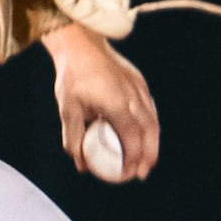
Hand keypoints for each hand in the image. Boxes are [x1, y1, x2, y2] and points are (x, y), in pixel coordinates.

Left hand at [45, 24, 159, 180]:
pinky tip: (143, 136)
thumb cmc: (72, 78)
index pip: (131, 139)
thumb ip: (74, 138)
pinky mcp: (140, 82)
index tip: (128, 174)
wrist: (81, 45)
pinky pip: (149, 109)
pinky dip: (149, 126)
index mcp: (116, 105)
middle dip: (148, 156)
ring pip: (153, 121)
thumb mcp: (68, 110)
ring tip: (146, 159)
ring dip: (152, 143)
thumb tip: (81, 165)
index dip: (133, 160)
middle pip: (149, 133)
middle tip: (141, 173)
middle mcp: (133, 97)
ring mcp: (139, 88)